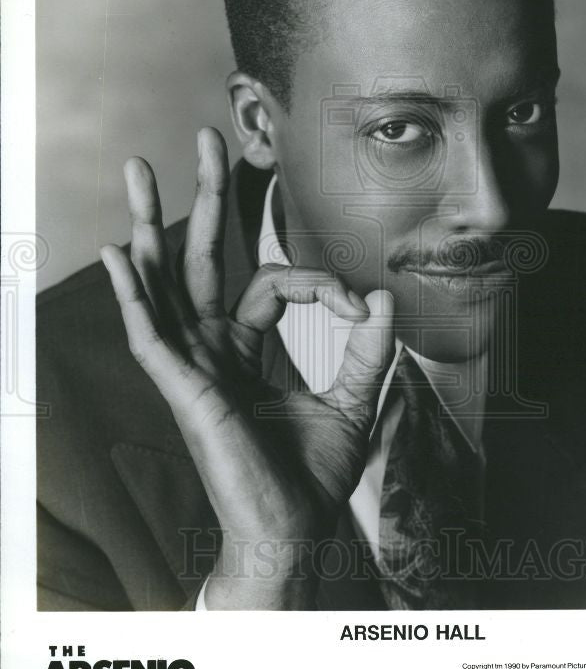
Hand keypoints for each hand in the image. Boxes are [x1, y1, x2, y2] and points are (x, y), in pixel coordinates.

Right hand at [100, 127, 394, 608]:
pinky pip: (150, 335)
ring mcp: (192, 367)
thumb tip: (383, 294)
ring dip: (152, 225)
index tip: (358, 303)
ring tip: (140, 170)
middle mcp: (212, 349)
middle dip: (200, 200)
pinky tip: (119, 251)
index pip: (274, 284)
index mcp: (244, 348)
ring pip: (164, 283)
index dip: (320, 283)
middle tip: (206, 139)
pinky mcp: (184, 390)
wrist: (299, 529)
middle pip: (200, 260)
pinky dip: (132, 294)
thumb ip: (367, 349)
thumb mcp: (352, 399)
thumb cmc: (314, 474)